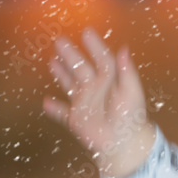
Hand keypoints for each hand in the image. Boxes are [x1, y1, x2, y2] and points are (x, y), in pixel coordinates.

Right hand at [43, 29, 155, 177]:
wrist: (125, 145)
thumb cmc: (131, 118)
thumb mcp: (131, 92)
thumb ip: (126, 71)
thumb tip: (124, 49)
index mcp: (110, 82)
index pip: (102, 59)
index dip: (95, 46)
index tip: (86, 32)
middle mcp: (96, 90)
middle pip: (80, 68)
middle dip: (70, 55)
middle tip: (59, 41)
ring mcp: (85, 104)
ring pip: (70, 85)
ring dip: (61, 74)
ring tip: (52, 61)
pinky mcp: (77, 121)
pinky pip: (62, 113)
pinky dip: (54, 109)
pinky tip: (45, 102)